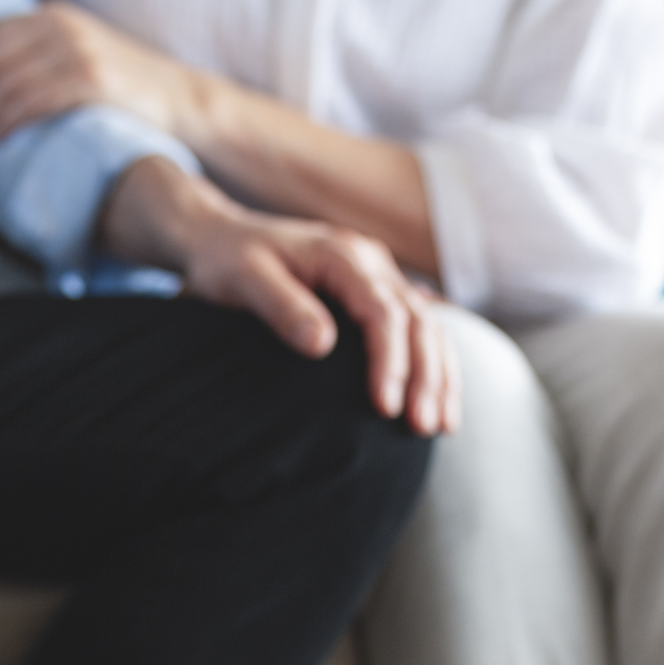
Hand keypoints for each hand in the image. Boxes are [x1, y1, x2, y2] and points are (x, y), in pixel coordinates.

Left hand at [0, 0, 201, 148]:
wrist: (181, 98)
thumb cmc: (122, 86)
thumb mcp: (76, 54)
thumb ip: (35, 56)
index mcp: (50, 15)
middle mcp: (60, 27)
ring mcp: (77, 51)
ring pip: (6, 83)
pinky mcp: (92, 80)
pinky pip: (34, 100)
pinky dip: (7, 120)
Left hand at [99, 159, 460, 434]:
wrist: (219, 236)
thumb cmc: (227, 259)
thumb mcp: (244, 279)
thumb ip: (283, 307)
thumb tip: (322, 345)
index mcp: (342, 255)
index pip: (383, 313)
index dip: (390, 362)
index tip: (385, 408)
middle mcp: (370, 262)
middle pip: (418, 320)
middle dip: (427, 376)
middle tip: (424, 428)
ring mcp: (376, 275)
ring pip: (428, 324)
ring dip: (440, 375)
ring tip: (443, 426)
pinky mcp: (373, 291)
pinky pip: (417, 326)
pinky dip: (432, 362)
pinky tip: (441, 397)